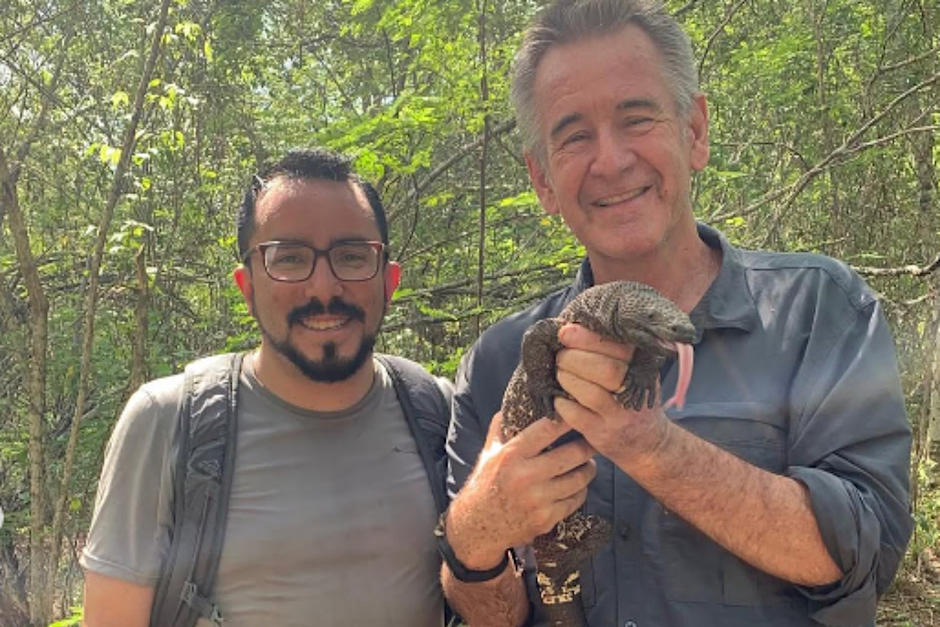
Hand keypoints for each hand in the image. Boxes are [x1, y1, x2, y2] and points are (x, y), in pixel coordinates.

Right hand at [445, 411, 597, 569]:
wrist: (476, 527)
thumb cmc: (484, 485)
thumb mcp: (488, 453)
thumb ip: (501, 428)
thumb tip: (513, 402)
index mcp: (511, 455)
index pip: (547, 430)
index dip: (566, 420)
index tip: (578, 413)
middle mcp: (525, 476)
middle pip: (571, 455)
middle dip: (587, 446)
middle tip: (592, 441)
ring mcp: (538, 500)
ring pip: (578, 479)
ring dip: (588, 469)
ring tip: (589, 463)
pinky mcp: (546, 519)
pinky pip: (575, 500)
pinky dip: (580, 491)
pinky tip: (578, 485)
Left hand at [554, 322, 670, 463]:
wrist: (647, 442)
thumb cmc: (630, 397)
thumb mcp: (633, 371)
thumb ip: (611, 351)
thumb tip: (570, 329)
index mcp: (641, 369)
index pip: (618, 348)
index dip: (587, 338)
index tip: (565, 332)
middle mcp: (634, 392)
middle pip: (605, 369)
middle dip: (574, 358)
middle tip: (560, 355)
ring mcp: (619, 415)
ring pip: (591, 393)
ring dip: (567, 378)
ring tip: (559, 372)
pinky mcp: (602, 433)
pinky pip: (576, 416)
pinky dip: (562, 403)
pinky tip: (559, 397)